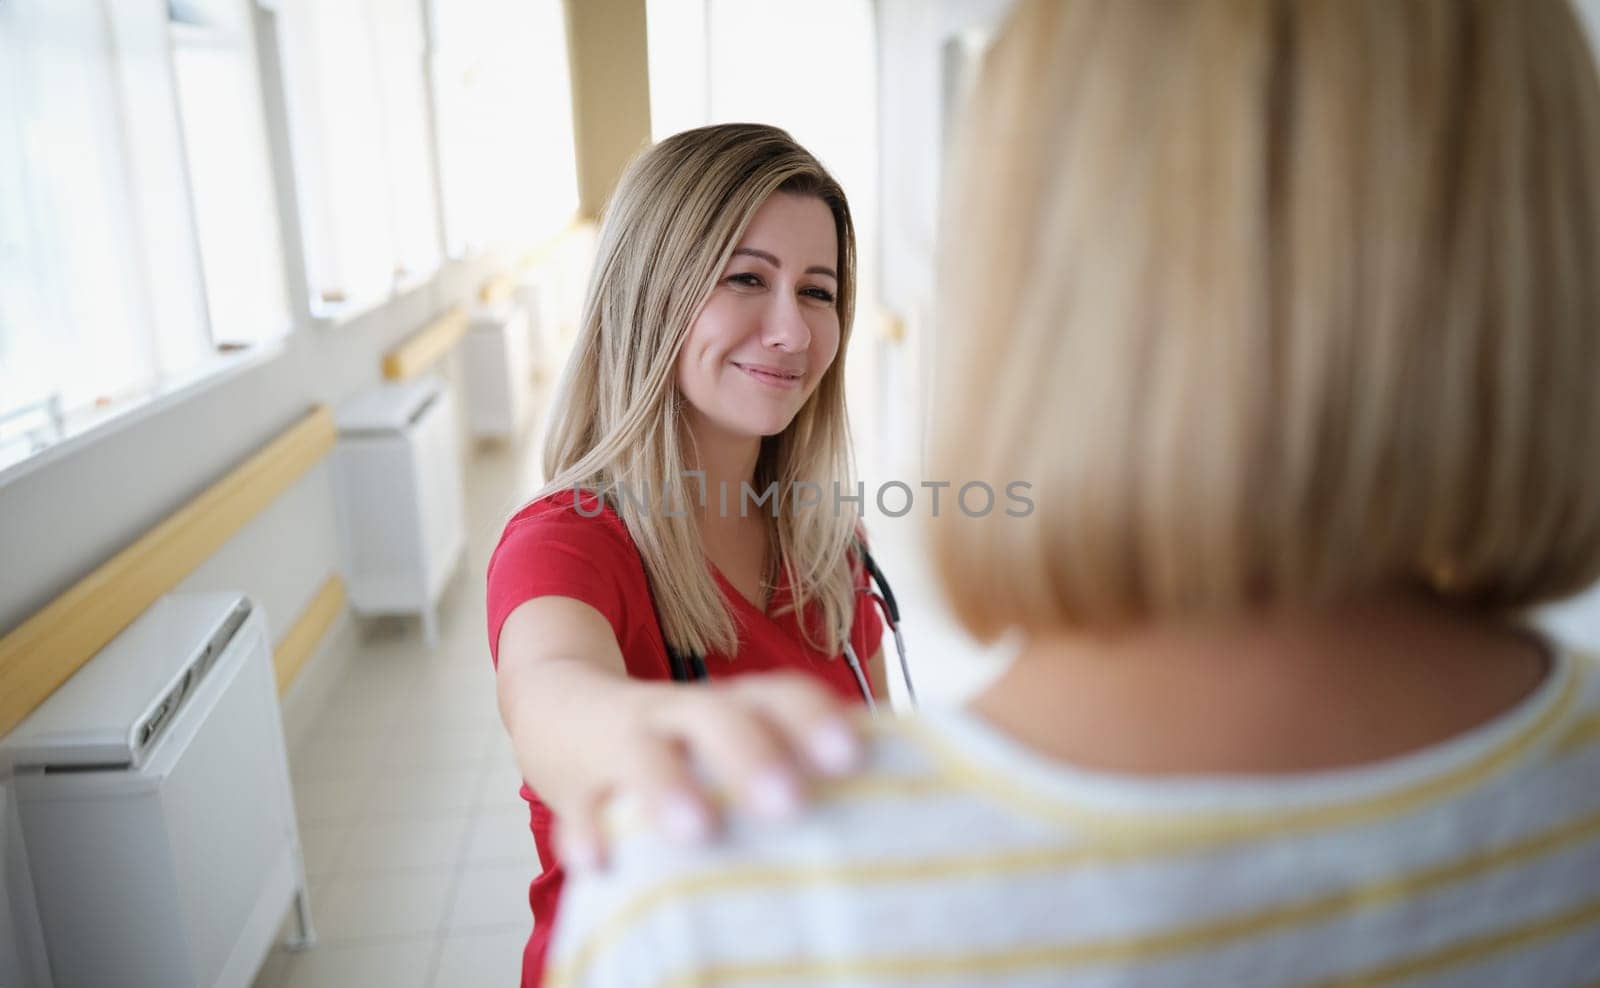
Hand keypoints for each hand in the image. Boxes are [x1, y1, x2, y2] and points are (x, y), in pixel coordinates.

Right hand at [551, 672, 864, 870]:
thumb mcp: (734, 736)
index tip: (852, 757)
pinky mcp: (577, 782)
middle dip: (751, 756)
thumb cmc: (681, 742)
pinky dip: (586, 832)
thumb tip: (897, 796)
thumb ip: (793, 760)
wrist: (563, 710)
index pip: (778, 695)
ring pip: (644, 755)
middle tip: (787, 803)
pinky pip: (579, 806)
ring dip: (668, 788)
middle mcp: (681, 714)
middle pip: (717, 716)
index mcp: (732, 704)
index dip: (813, 719)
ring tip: (699, 831)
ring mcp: (625, 744)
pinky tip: (601, 863)